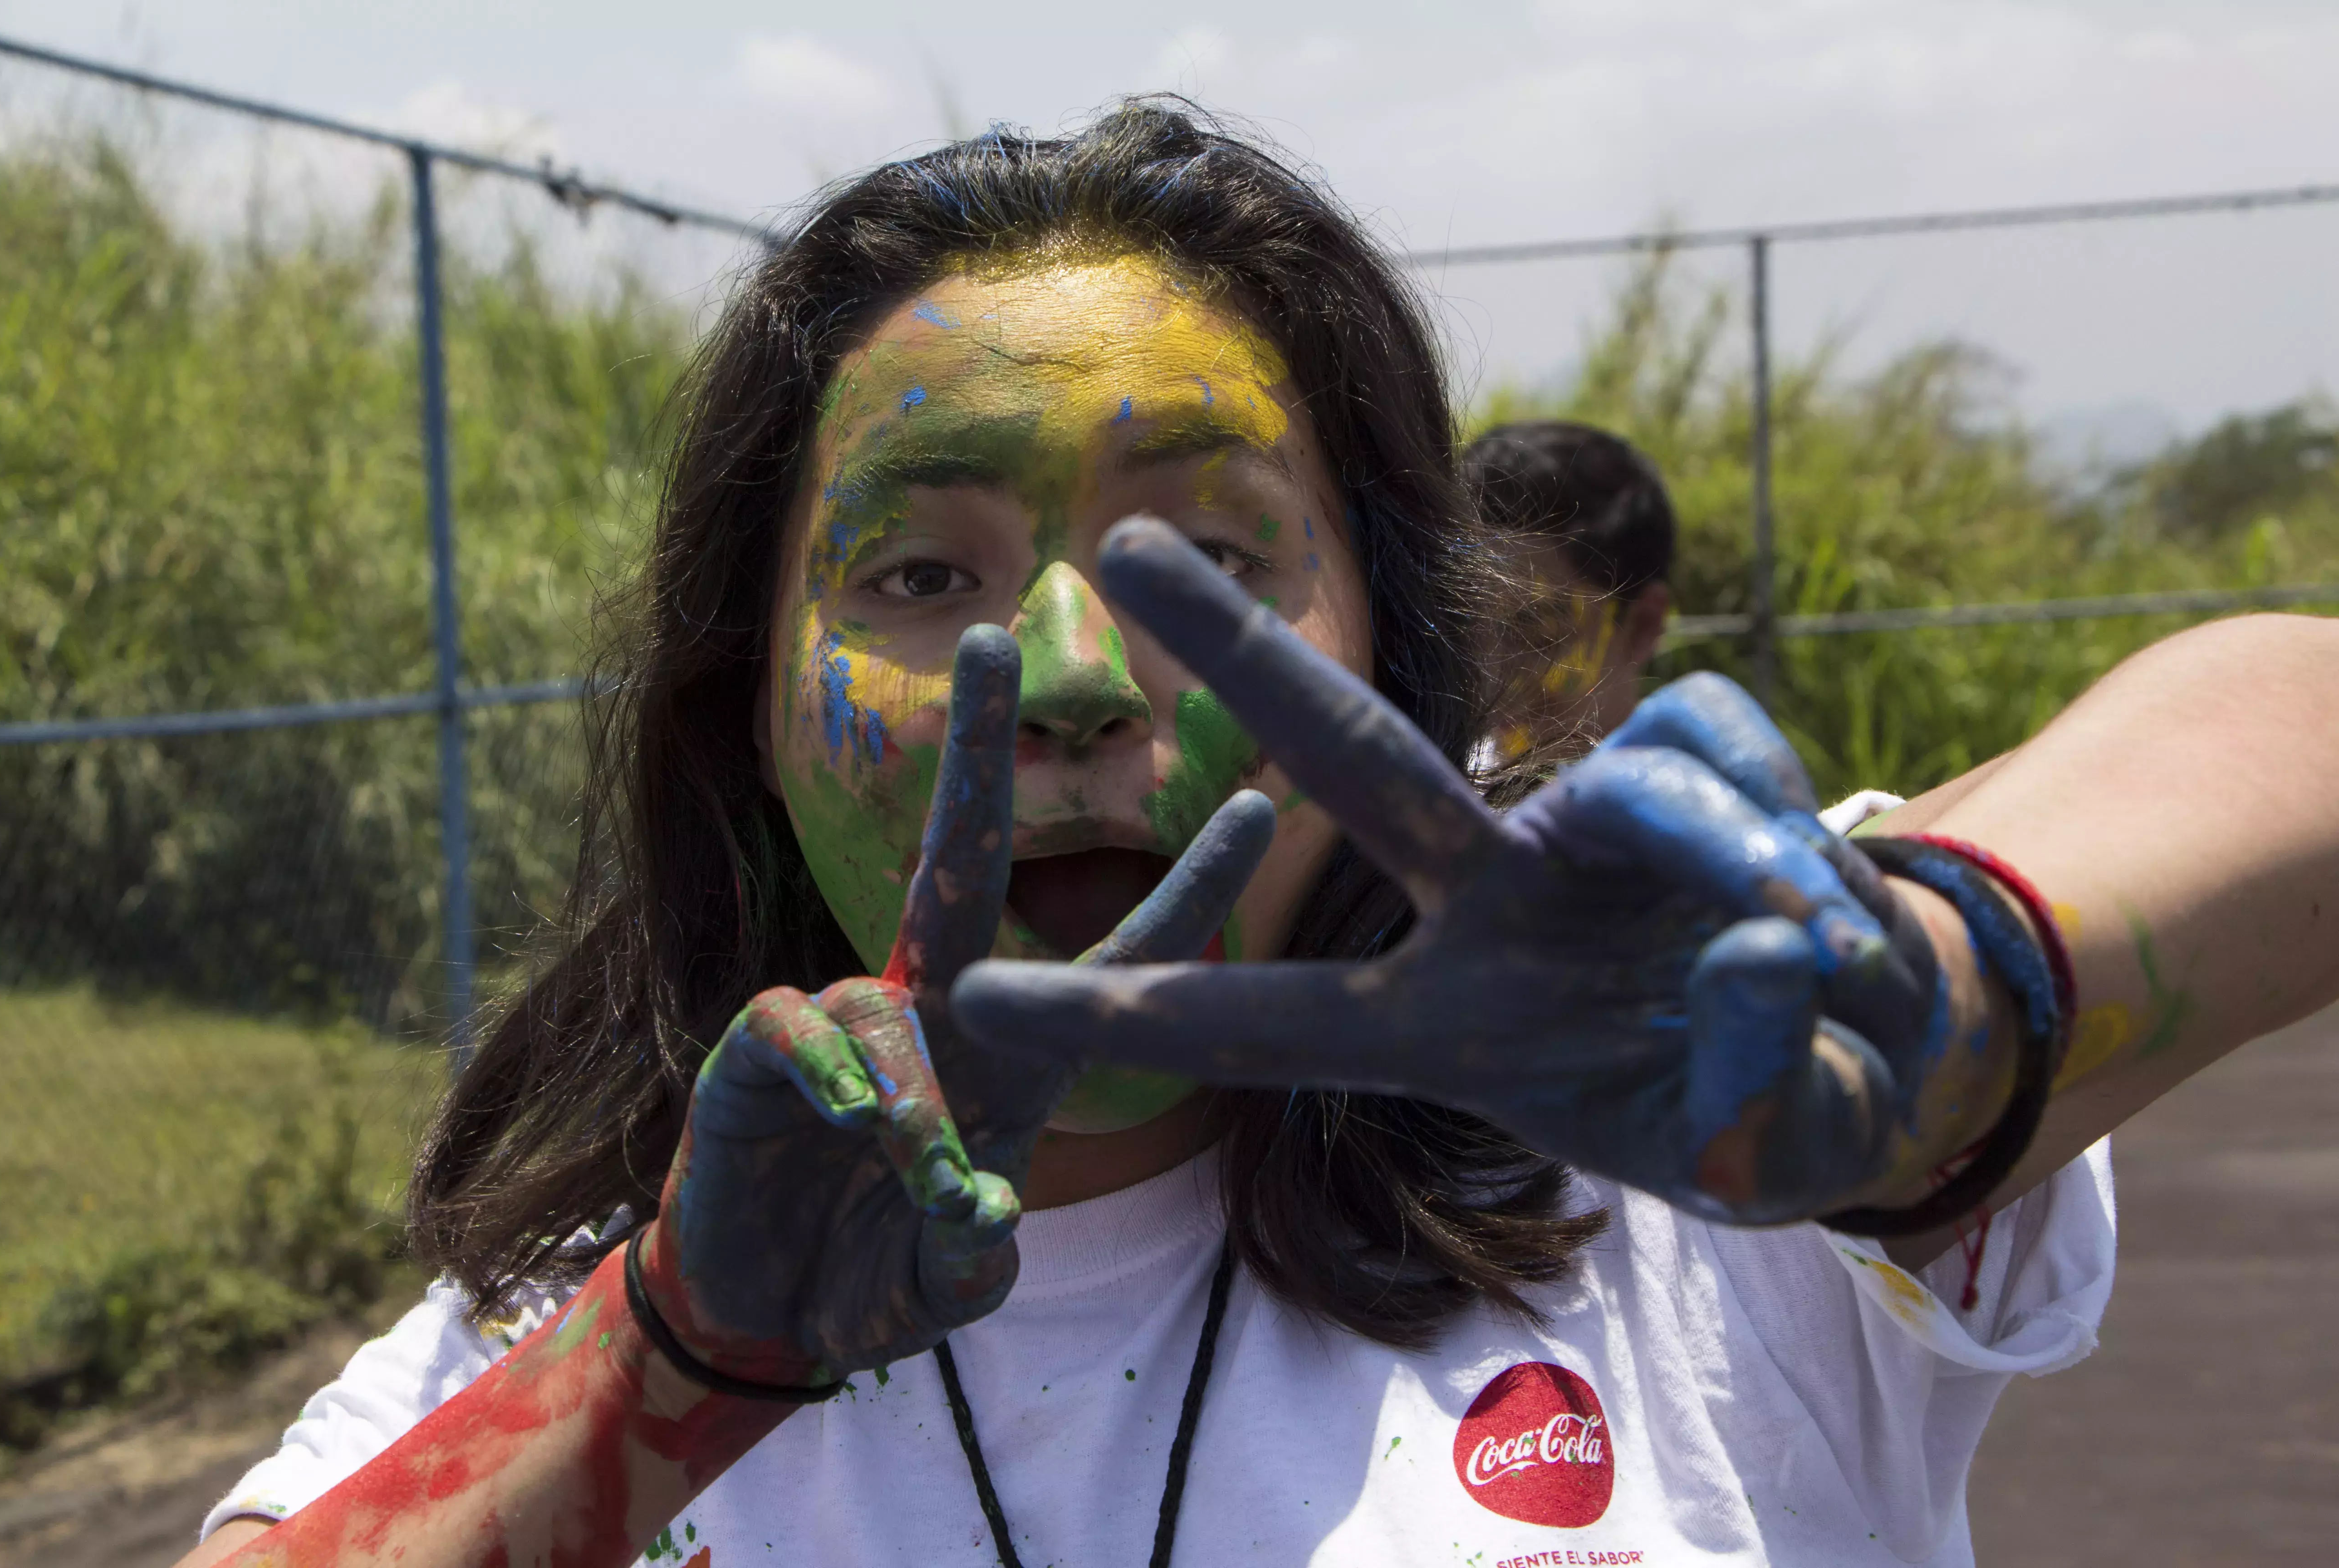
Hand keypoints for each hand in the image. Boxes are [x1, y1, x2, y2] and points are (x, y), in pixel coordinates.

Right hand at [637, 624, 1274, 1383]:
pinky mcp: (759, 1055)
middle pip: (962, 856)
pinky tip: (845, 1115)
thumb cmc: (879, 1273)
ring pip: (893, 1004)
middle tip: (996, 637)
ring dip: (913, 1092)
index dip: (1189, 886)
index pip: (1115, 953)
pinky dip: (830, 1070)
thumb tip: (987, 1207)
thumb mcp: (954, 1274)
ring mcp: (845, 1023)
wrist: (769, 1318)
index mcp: (1013, 1051)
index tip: (1262, 803)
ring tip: (913, 1167)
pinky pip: (801, 1027)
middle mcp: (933, 1009)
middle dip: (979, 750)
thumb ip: (980, 1247)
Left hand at [951, 520, 1958, 1226]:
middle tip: (1114, 547)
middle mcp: (1491, 907)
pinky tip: (1834, 915)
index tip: (964, 998)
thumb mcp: (1761, 1149)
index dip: (1122, 1015)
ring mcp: (1586, 831)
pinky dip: (1787, 826)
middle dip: (1244, 655)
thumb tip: (1765, 945)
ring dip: (1719, 851)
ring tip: (1807, 951)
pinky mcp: (1693, 762)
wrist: (1880, 1046)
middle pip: (1352, 759)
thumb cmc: (1776, 1111)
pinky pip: (1723, 751)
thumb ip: (1759, 1091)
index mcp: (1447, 1029)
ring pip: (1623, 782)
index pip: (1263, 1025)